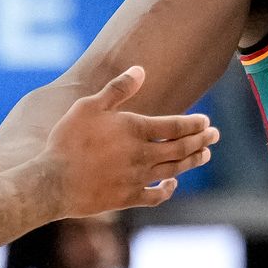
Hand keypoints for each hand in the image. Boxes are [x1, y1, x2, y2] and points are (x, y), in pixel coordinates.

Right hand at [40, 66, 219, 215]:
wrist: (53, 182)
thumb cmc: (68, 140)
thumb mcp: (89, 106)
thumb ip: (118, 88)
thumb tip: (140, 69)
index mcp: (135, 129)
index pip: (176, 126)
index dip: (194, 124)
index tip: (206, 121)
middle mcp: (142, 154)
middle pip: (181, 148)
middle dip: (201, 140)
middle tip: (214, 136)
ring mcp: (137, 178)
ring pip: (174, 169)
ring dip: (192, 161)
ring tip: (204, 154)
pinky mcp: (128, 197)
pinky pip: (157, 195)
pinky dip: (168, 189)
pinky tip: (172, 183)